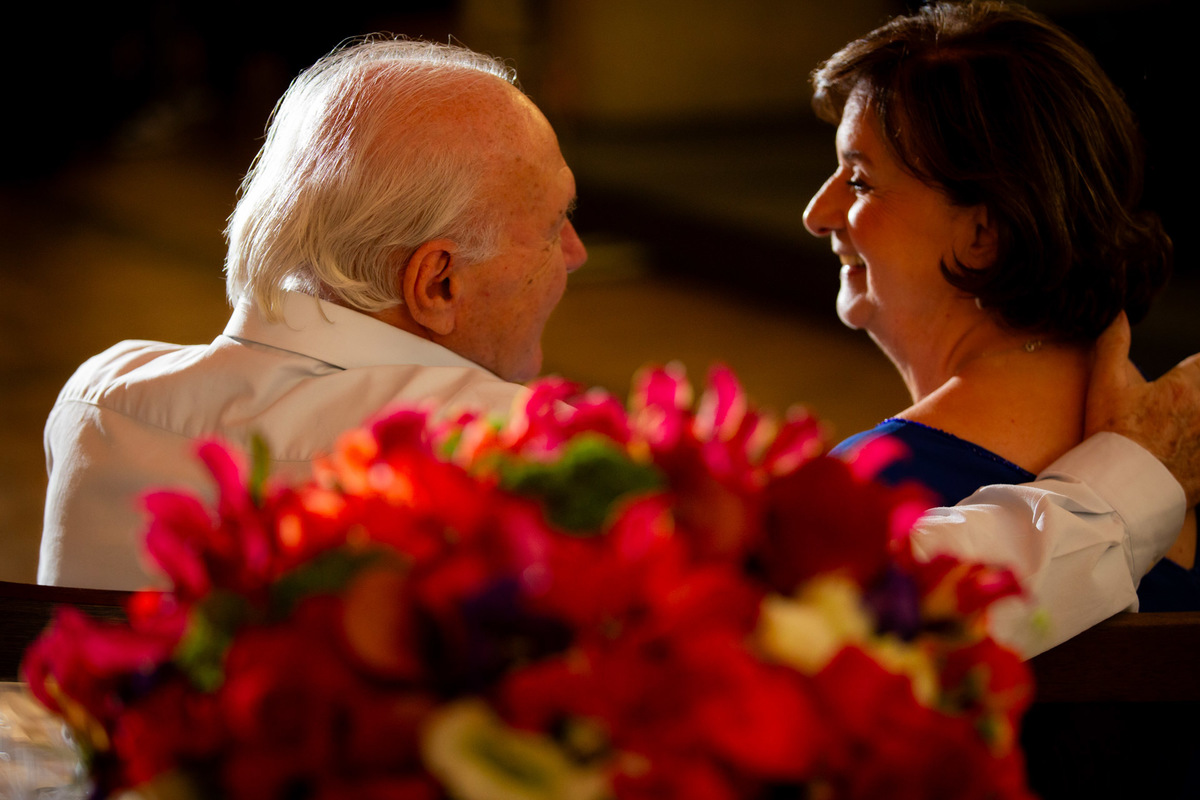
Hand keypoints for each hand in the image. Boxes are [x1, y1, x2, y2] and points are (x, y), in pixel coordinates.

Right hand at [1086, 312, 1199, 504]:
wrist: (1120, 490)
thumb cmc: (1112, 437)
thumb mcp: (1105, 386)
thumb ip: (1113, 344)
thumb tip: (1117, 312)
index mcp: (1187, 386)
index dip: (1194, 370)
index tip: (1180, 382)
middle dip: (1194, 394)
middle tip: (1172, 410)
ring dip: (1196, 420)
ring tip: (1180, 428)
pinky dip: (1199, 447)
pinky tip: (1189, 448)